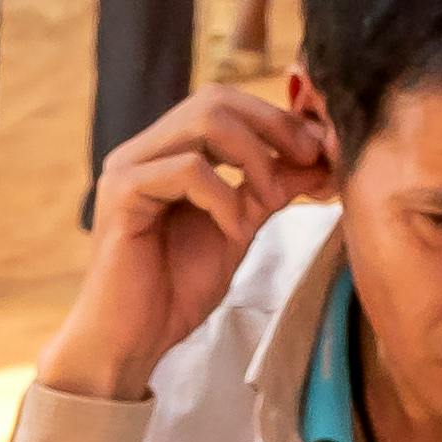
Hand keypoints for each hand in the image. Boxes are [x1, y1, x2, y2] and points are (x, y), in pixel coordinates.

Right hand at [40, 79, 337, 401]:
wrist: (133, 342)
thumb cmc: (175, 291)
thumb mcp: (238, 229)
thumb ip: (268, 190)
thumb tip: (318, 159)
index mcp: (167, 152)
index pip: (225, 104)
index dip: (276, 119)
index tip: (318, 152)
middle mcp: (144, 150)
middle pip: (216, 99)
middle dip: (273, 126)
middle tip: (309, 160)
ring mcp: (129, 167)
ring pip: (203, 121)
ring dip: (254, 157)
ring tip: (270, 201)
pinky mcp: (122, 193)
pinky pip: (187, 169)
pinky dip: (224, 198)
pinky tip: (234, 232)